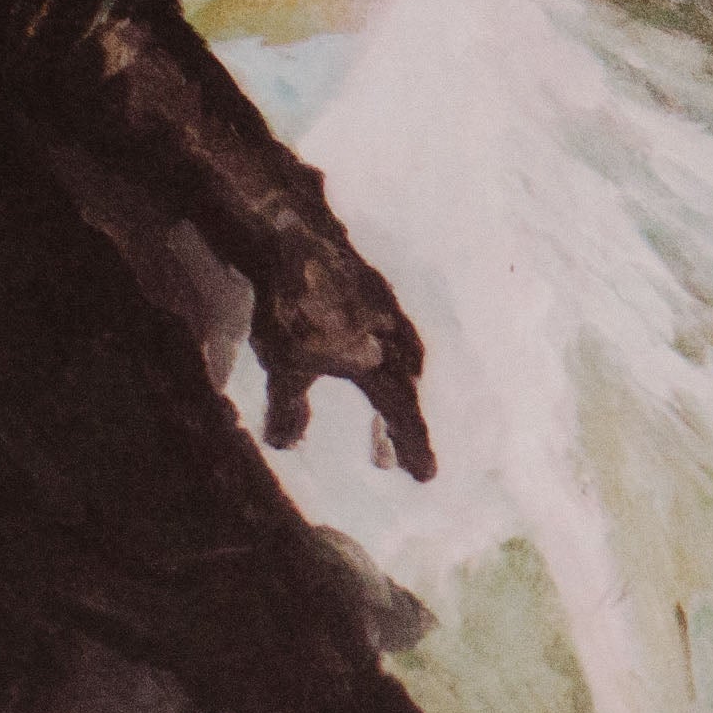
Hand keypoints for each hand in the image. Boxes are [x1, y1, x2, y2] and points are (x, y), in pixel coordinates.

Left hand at [251, 243, 434, 481]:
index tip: (426, 476)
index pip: (404, 417)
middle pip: (408, 390)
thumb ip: (290, 408)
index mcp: (384, 366)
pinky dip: (383, 355)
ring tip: (386, 407)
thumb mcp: (286, 366)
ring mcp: (389, 311)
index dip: (414, 447)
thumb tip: (285, 443)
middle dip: (404, 424)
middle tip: (397, 455)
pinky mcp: (374, 287)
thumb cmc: (294, 309)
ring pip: (401, 361)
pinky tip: (367, 353)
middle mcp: (397, 341)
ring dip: (395, 388)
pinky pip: (388, 334)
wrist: (295, 236)